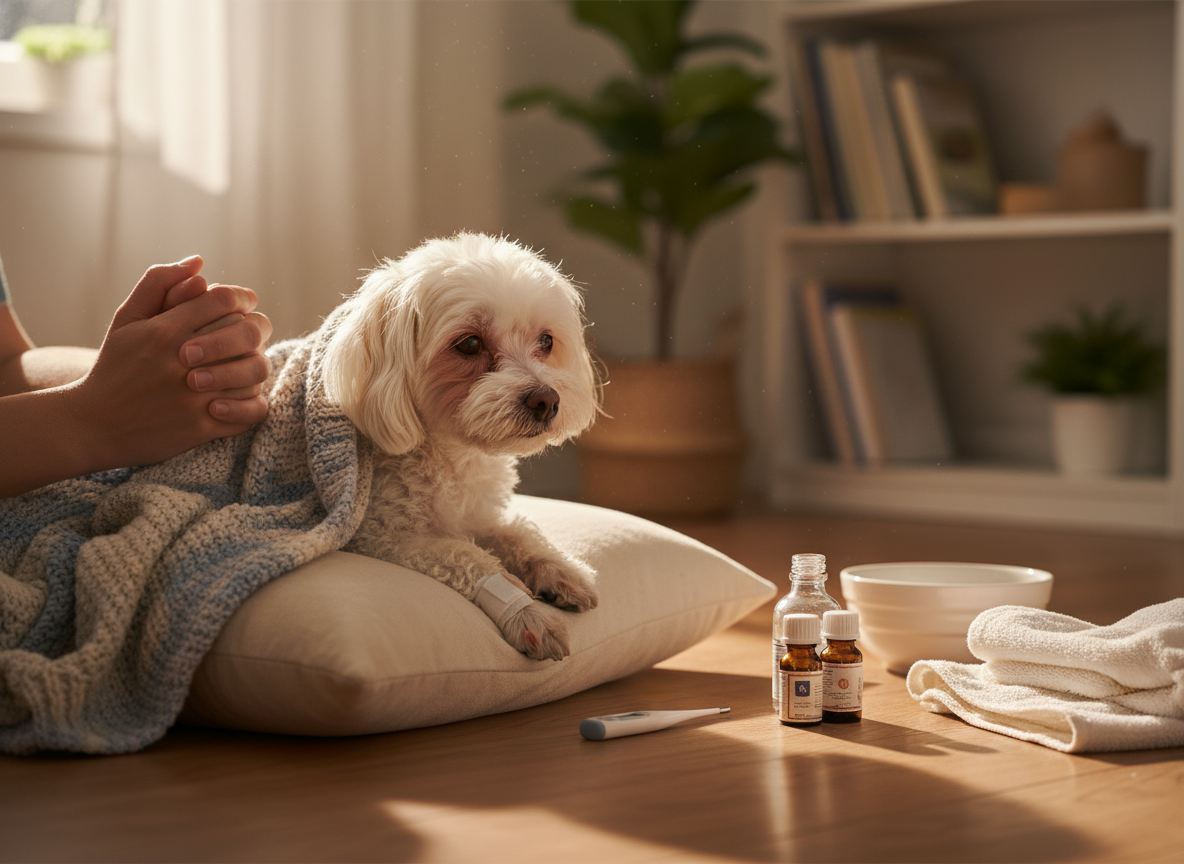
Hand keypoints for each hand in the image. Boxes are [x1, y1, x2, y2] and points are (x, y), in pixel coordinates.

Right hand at [70, 256, 273, 469]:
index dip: (241, 297)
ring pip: (255, 372)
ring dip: (253, 366)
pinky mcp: (201, 428)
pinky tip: (238, 396)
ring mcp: (194, 398)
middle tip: (247, 336)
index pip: (224, 300)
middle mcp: (182, 362)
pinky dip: (253, 403)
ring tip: (241, 366)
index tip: (242, 305)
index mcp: (165, 331)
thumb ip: (159, 284)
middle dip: (253, 330)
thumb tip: (198, 262)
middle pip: (247, 333)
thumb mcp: (126, 319)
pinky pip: (251, 412)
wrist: (92, 425)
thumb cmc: (114, 366)